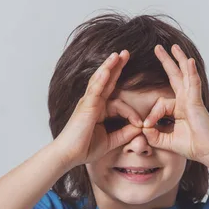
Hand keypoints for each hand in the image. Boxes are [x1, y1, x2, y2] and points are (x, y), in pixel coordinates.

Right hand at [55, 50, 142, 167]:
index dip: (132, 112)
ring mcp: (88, 102)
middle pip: (107, 81)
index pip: (118, 103)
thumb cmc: (84, 149)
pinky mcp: (86, 106)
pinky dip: (101, 79)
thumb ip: (125, 134)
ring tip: (117, 55)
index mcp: (98, 111)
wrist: (68, 155)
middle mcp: (93, 103)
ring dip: (109, 67)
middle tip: (125, 53)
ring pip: (100, 81)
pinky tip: (107, 69)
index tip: (141, 124)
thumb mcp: (110, 141)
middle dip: (116, 68)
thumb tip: (140, 128)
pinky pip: (95, 89)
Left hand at [142, 44, 208, 163]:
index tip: (146, 127)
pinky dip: (191, 72)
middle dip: (166, 62)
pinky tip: (189, 61)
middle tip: (157, 48)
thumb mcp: (165, 141)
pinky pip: (193, 83)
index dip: (151, 115)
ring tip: (173, 47)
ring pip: (184, 75)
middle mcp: (185, 100)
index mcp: (179, 108)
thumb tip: (143, 126)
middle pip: (174, 76)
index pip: (159, 103)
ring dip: (179, 59)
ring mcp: (192, 99)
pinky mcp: (196, 101)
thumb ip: (152, 134)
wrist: (208, 152)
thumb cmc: (192, 146)